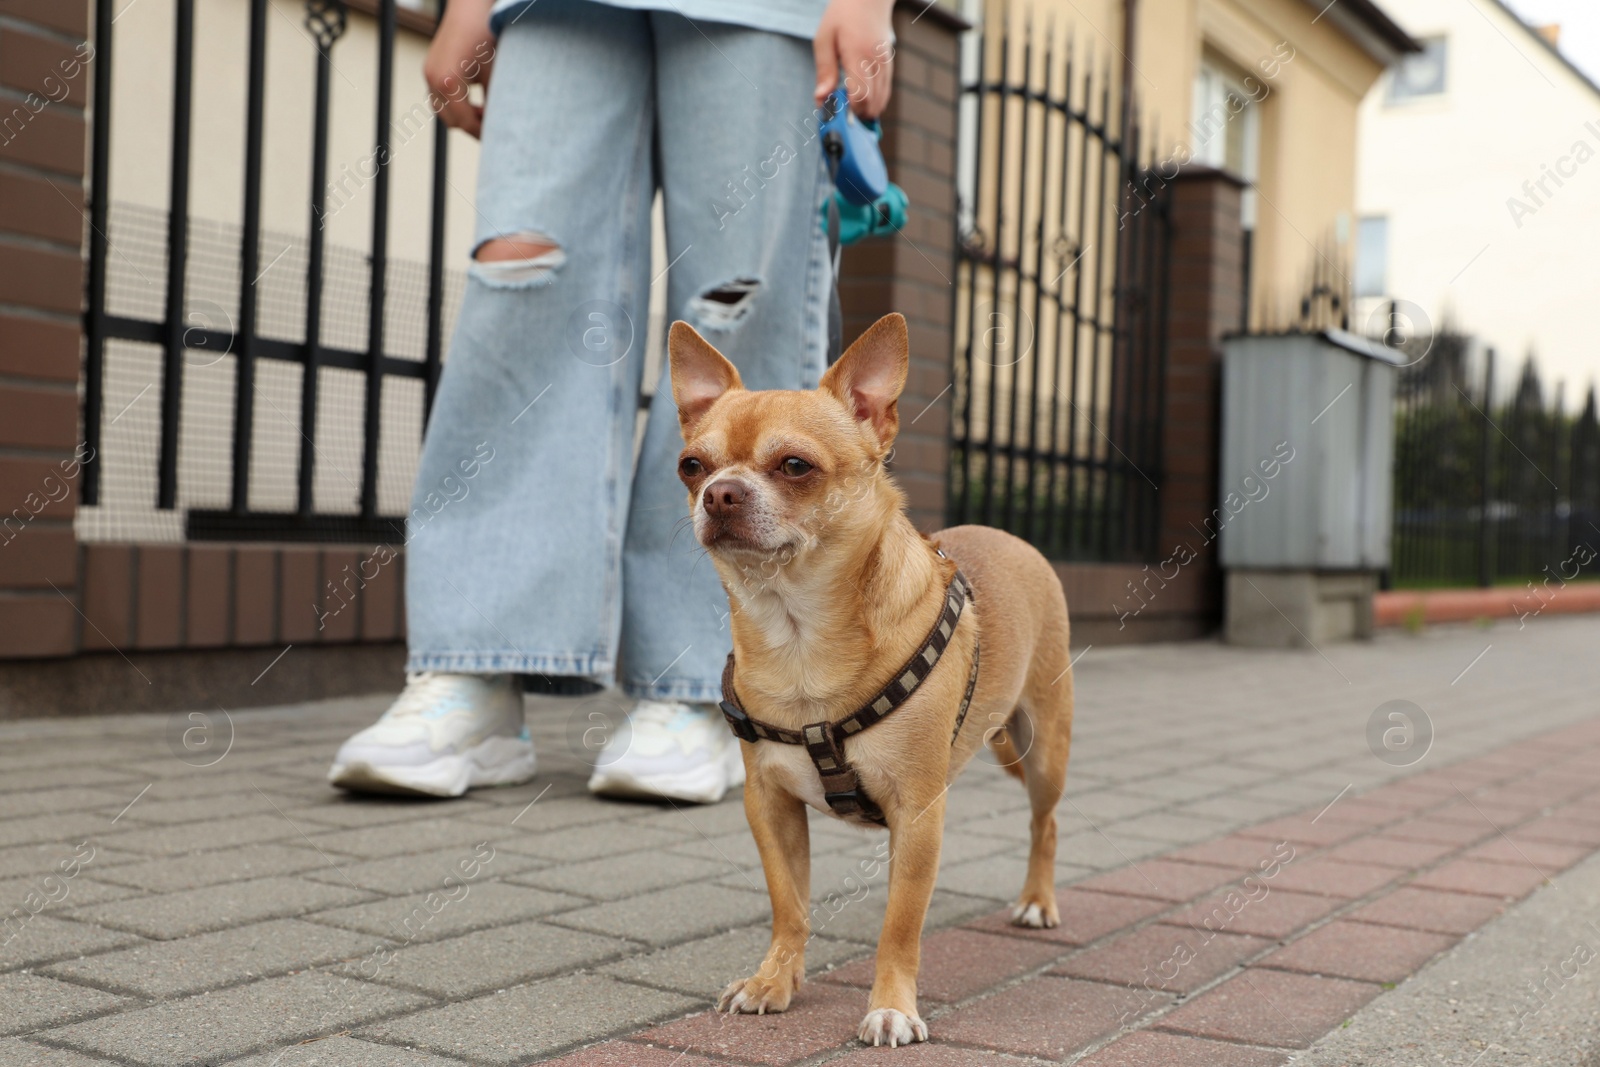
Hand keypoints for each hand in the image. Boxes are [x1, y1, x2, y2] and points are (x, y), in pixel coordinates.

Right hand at [425, 0, 496, 137]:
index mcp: (449, 82)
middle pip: (452, 121)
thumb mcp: (494, 72)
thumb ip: (494, 101)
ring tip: (484, 112)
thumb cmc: (486, 37)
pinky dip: (455, 105)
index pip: (465, 122)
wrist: (469, 8)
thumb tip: (500, 127)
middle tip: (493, 127)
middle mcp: (434, 80)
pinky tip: (473, 100)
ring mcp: (429, 74)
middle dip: (472, 126)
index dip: (482, 132)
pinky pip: (440, 98)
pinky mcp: (430, 69)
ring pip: (444, 112)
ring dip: (463, 117)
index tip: (497, 137)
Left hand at [813, 0, 895, 119]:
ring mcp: (885, 65)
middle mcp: (876, 62)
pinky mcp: (889, 66)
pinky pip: (885, 93)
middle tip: (839, 110)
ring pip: (881, 102)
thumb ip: (824, 71)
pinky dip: (873, 102)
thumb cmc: (843, 15)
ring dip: (865, 111)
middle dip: (855, 115)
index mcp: (858, 55)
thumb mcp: (824, 39)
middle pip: (872, 104)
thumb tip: (821, 99)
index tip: (834, 109)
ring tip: (847, 105)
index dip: (847, 110)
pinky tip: (859, 99)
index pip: (859, 96)